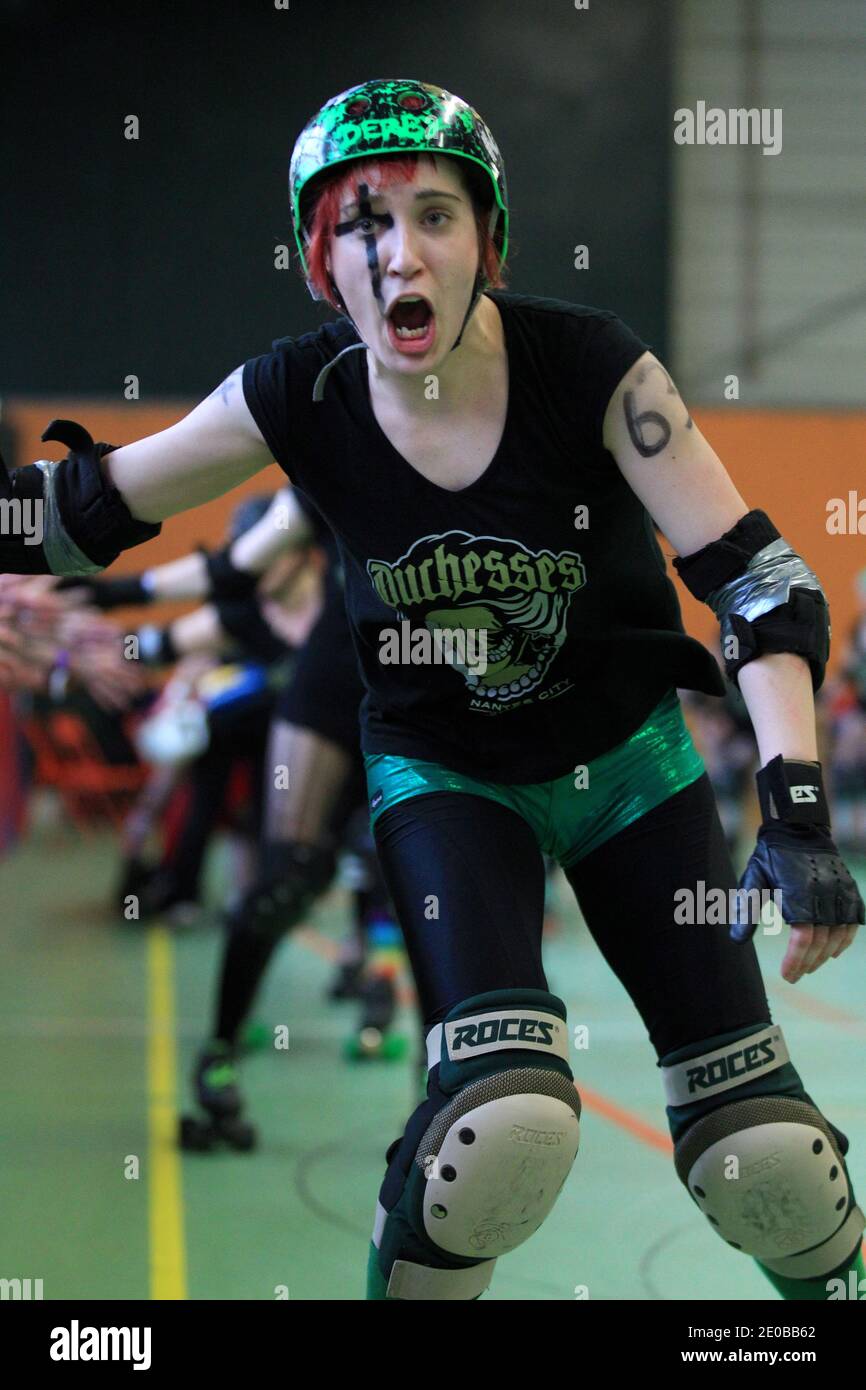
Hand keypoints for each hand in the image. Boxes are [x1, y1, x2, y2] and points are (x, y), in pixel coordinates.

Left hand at [732, 825, 862, 981]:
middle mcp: (824, 894)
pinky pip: (853, 922)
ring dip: (825, 956)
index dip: (795, 960)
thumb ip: (747, 909)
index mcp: (799, 894)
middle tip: (796, 975)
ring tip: (810, 966)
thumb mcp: (753, 878)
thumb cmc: (771, 856)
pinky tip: (833, 952)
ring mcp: (841, 892)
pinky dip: (845, 940)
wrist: (798, 828)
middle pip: (821, 941)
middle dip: (808, 963)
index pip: (802, 939)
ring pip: (839, 935)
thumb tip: (736, 941)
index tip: (787, 975)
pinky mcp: (850, 889)